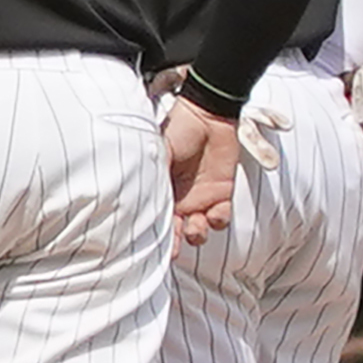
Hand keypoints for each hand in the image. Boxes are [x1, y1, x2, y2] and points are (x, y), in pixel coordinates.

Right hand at [162, 94, 238, 246]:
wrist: (208, 116)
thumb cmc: (178, 131)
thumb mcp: (157, 154)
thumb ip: (152, 176)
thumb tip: (141, 201)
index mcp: (158, 191)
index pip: (154, 219)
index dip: (154, 236)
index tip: (153, 246)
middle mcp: (177, 200)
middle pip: (174, 232)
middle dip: (174, 243)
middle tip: (175, 246)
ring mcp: (199, 199)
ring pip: (197, 231)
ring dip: (197, 234)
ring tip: (197, 224)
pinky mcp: (221, 194)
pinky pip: (221, 218)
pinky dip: (219, 220)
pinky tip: (215, 212)